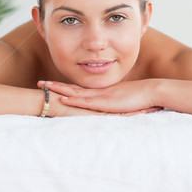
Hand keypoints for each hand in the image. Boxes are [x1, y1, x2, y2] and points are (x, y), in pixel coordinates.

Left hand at [37, 79, 163, 114]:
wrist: (151, 92)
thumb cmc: (140, 97)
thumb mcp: (123, 100)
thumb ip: (114, 103)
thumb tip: (108, 108)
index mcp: (101, 92)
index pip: (79, 89)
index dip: (65, 87)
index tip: (52, 85)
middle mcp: (98, 92)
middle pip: (73, 88)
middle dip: (56, 86)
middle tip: (40, 83)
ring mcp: (101, 96)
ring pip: (76, 93)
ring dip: (60, 90)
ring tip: (45, 88)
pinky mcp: (106, 103)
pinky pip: (87, 102)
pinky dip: (75, 100)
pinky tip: (64, 100)